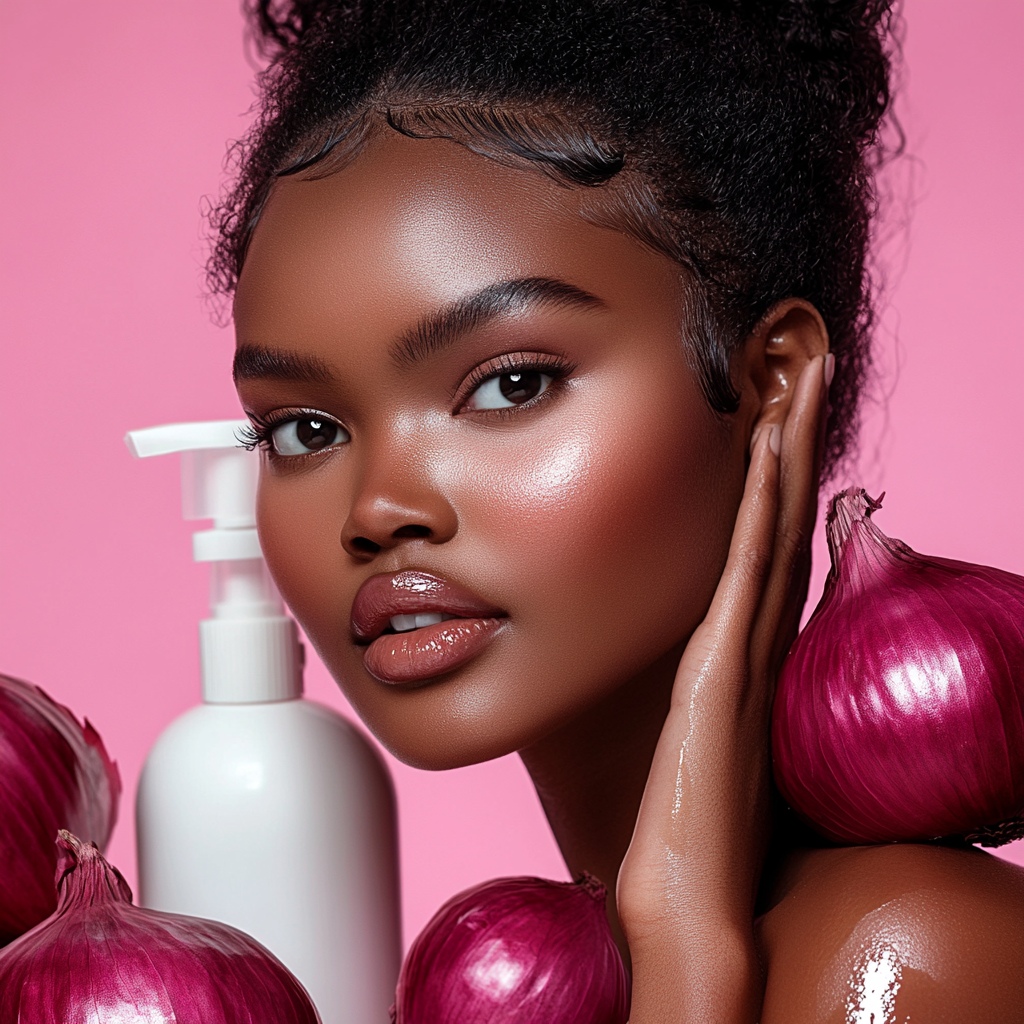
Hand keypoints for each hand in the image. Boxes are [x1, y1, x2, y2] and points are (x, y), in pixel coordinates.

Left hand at [616, 353, 830, 1023]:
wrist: (687, 887)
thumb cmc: (679, 813)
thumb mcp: (681, 724)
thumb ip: (686, 684)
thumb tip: (662, 661)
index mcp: (742, 643)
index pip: (768, 540)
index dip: (781, 473)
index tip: (782, 408)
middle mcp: (753, 632)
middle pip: (782, 513)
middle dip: (796, 434)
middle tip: (808, 358)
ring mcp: (743, 642)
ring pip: (773, 522)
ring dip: (786, 444)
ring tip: (799, 371)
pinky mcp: (724, 660)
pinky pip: (747, 564)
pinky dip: (761, 500)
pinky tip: (766, 443)